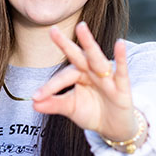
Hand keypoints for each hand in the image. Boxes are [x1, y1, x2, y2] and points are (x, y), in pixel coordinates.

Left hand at [32, 22, 136, 140]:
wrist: (113, 128)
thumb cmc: (92, 112)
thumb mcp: (70, 108)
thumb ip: (53, 104)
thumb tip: (33, 104)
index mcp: (78, 74)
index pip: (62, 77)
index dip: (49, 87)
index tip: (36, 97)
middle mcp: (91, 71)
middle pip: (77, 55)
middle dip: (65, 43)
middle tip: (52, 30)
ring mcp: (107, 76)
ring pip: (96, 58)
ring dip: (89, 42)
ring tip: (81, 27)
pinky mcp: (122, 85)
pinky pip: (121, 70)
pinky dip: (121, 57)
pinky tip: (119, 44)